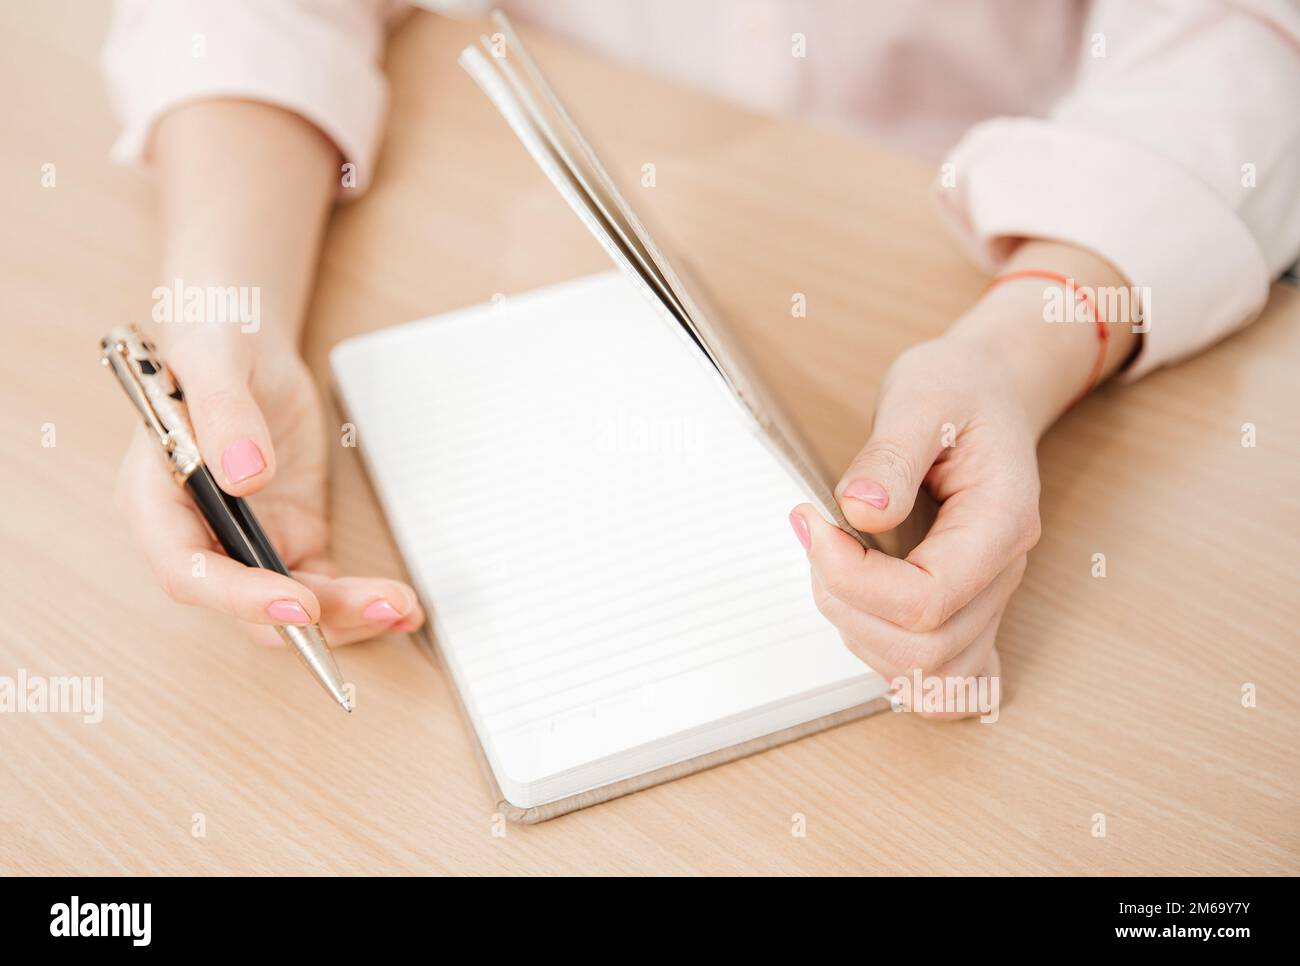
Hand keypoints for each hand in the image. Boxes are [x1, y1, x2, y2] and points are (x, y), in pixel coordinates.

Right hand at [115, 329, 424, 645]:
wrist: (247, 340)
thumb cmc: (214, 342)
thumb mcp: (215, 362)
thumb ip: (224, 415)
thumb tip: (245, 476)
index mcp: (158, 500)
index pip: (189, 570)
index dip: (238, 598)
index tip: (299, 604)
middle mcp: (200, 534)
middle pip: (248, 603)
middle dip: (314, 618)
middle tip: (381, 607)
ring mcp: (249, 541)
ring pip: (292, 604)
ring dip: (347, 615)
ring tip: (403, 607)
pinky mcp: (292, 536)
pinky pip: (323, 585)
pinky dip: (359, 600)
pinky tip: (401, 607)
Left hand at [789, 241, 1138, 717]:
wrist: (988, 390)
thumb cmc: (959, 391)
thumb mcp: (921, 396)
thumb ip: (891, 454)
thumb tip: (859, 510)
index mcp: (1002, 522)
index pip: (928, 598)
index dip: (854, 577)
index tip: (813, 523)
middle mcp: (1002, 572)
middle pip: (925, 649)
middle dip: (848, 606)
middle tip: (816, 541)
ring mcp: (988, 599)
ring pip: (929, 675)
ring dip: (860, 633)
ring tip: (833, 567)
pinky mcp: (966, 610)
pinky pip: (946, 679)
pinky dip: (897, 665)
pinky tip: (865, 615)